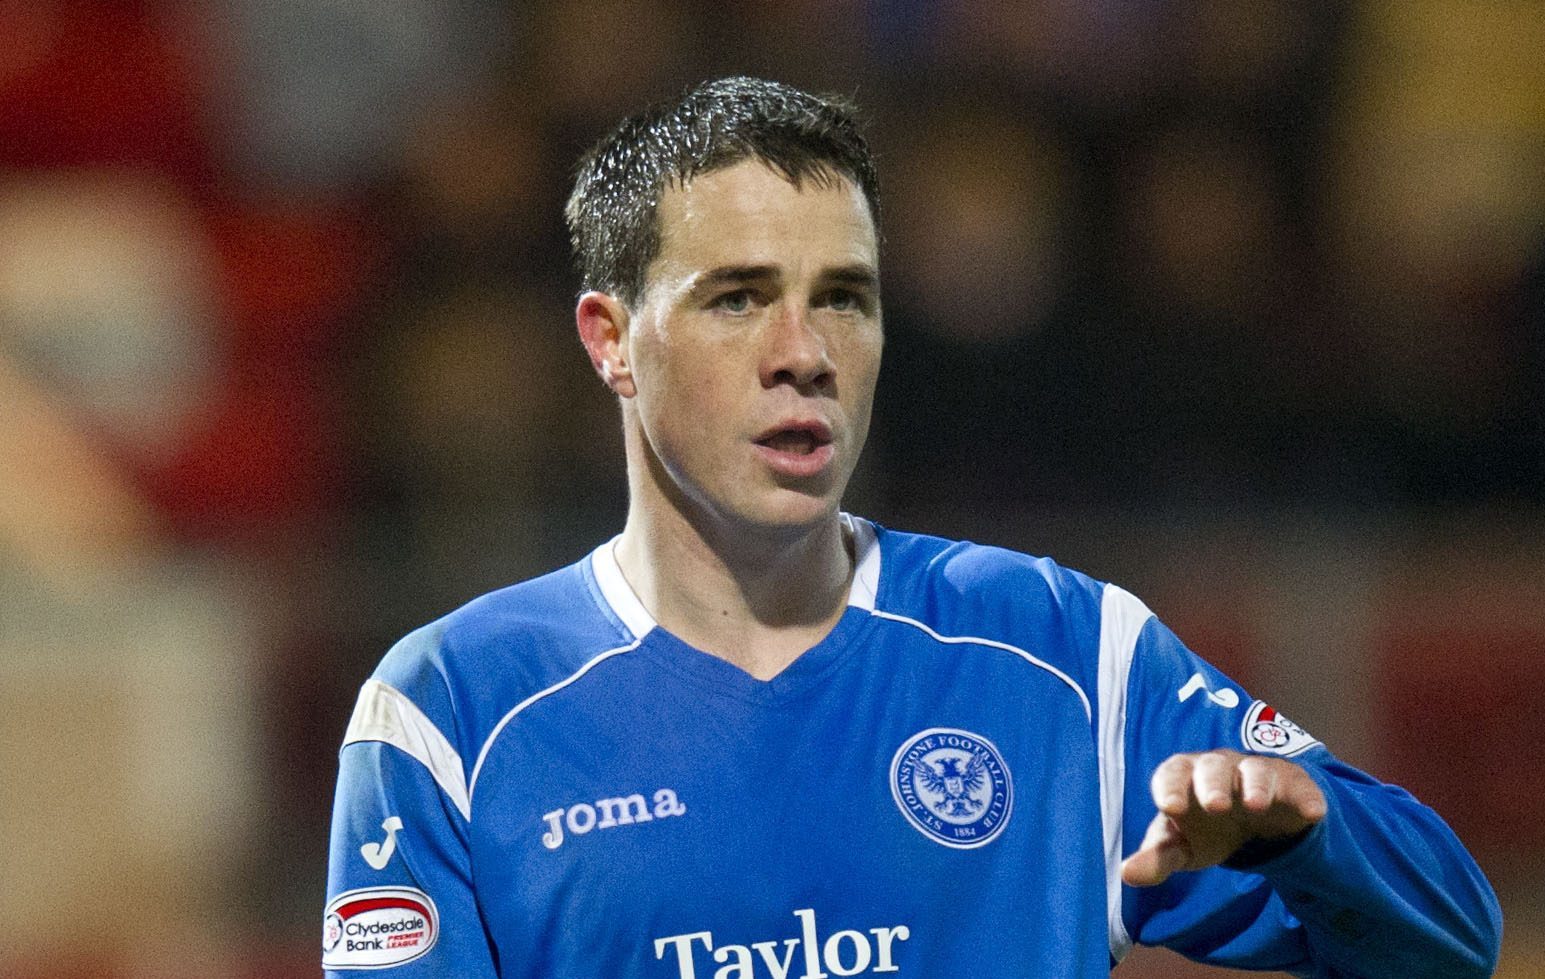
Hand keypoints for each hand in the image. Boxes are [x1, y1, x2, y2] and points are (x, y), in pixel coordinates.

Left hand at [1120, 749, 1326, 887]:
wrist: (1252, 821)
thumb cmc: (1204, 828)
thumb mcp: (1181, 846)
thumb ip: (1157, 858)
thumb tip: (1127, 874)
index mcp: (1185, 778)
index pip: (1172, 772)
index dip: (1170, 786)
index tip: (1169, 807)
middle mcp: (1220, 769)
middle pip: (1213, 766)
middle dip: (1212, 783)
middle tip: (1215, 806)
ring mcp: (1257, 774)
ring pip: (1256, 769)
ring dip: (1256, 784)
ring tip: (1256, 805)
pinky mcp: (1292, 787)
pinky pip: (1299, 786)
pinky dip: (1307, 798)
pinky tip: (1313, 813)